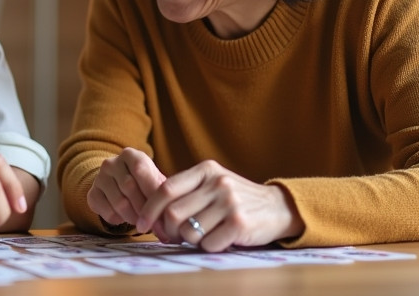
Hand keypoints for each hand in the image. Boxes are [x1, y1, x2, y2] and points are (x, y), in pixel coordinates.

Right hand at [86, 148, 166, 228]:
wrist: (117, 182)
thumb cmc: (143, 183)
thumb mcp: (154, 179)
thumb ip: (161, 191)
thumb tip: (169, 212)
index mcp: (130, 155)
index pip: (140, 169)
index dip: (152, 190)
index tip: (163, 208)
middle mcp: (111, 163)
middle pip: (129, 187)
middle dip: (144, 208)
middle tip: (155, 221)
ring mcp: (99, 178)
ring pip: (119, 203)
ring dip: (134, 217)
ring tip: (143, 221)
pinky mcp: (92, 194)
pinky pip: (107, 212)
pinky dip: (120, 220)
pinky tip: (126, 218)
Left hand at [137, 160, 303, 251]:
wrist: (277, 208)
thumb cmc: (236, 198)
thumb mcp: (212, 184)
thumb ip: (186, 192)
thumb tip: (153, 217)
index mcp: (206, 170)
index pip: (165, 189)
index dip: (149, 209)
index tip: (142, 224)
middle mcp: (217, 183)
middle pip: (173, 213)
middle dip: (169, 231)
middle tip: (174, 238)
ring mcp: (229, 202)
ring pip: (189, 231)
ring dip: (190, 241)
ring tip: (203, 236)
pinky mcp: (240, 223)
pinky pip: (208, 244)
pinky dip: (208, 247)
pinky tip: (219, 240)